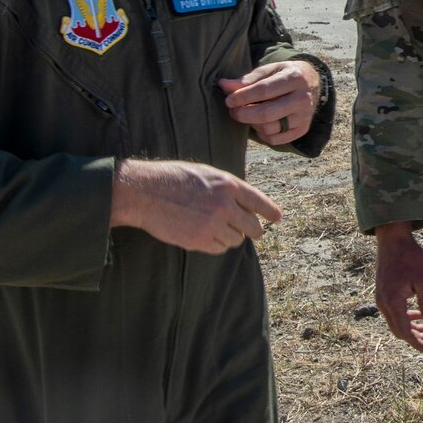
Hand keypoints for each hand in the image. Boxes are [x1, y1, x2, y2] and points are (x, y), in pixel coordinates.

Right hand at [112, 158, 281, 252]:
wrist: (144, 193)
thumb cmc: (173, 178)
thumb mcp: (205, 173)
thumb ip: (227, 188)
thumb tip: (245, 203)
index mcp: (227, 185)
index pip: (259, 202)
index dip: (270, 211)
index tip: (277, 218)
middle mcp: (224, 206)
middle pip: (253, 227)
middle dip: (253, 229)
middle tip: (251, 230)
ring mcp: (212, 225)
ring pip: (237, 240)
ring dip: (232, 236)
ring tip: (218, 228)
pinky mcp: (199, 241)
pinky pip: (220, 249)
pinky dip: (217, 245)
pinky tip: (206, 235)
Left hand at [219, 60, 321, 145]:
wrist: (311, 83)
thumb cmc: (284, 75)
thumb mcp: (269, 70)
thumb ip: (247, 79)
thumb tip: (224, 85)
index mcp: (294, 78)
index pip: (264, 91)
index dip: (243, 97)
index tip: (229, 100)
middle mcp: (303, 99)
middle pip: (267, 114)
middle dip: (244, 114)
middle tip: (232, 110)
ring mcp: (304, 116)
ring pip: (270, 128)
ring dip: (251, 123)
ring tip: (245, 114)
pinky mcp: (302, 130)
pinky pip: (275, 139)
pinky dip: (262, 134)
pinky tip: (257, 124)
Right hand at [374, 223, 422, 353]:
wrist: (393, 239)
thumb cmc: (410, 257)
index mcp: (392, 302)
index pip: (404, 331)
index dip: (416, 342)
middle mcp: (383, 303)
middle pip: (399, 329)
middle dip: (416, 337)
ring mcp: (381, 297)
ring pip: (396, 321)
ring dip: (412, 327)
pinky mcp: (383, 292)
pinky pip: (394, 311)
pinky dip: (406, 316)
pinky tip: (418, 314)